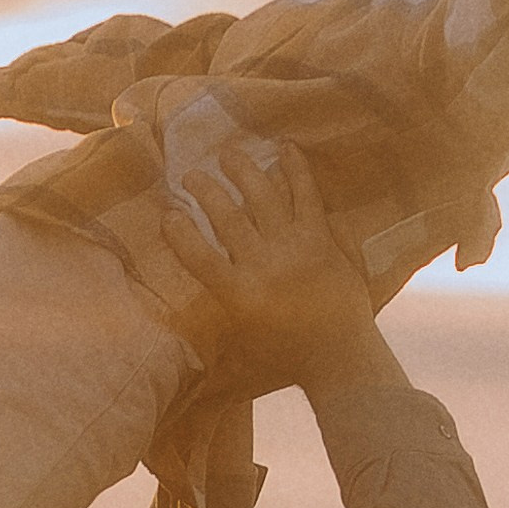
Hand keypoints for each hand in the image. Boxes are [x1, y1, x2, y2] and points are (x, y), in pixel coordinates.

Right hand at [157, 142, 393, 394]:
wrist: (341, 357)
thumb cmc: (288, 359)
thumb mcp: (244, 350)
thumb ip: (220, 329)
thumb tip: (191, 340)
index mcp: (240, 296)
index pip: (200, 258)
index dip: (180, 234)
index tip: (167, 215)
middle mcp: (264, 266)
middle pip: (228, 217)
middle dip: (205, 191)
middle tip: (190, 175)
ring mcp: (294, 248)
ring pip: (262, 198)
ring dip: (242, 171)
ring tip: (227, 154)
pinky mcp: (321, 238)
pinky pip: (306, 195)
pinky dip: (295, 170)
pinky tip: (284, 148)